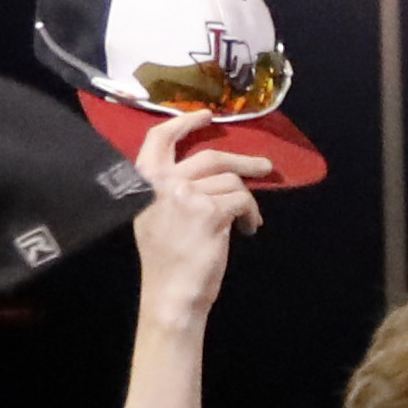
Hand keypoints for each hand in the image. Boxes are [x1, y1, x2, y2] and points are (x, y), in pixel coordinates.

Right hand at [126, 118, 259, 313]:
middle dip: (243, 160)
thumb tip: (202, 176)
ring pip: (231, 181)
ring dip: (247, 200)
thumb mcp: (154, 216)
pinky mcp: (210, 211)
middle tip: (264, 166)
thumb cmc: (166, 261)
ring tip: (250, 219)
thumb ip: (169, 191)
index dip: (184, 123)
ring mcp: (186, 194)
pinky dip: (250, 214)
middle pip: (210, 156)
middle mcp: (163, 182)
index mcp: (143, 181)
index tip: (207, 115)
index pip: (159, 139)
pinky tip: (248, 229)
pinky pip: (242, 200)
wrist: (171, 292)